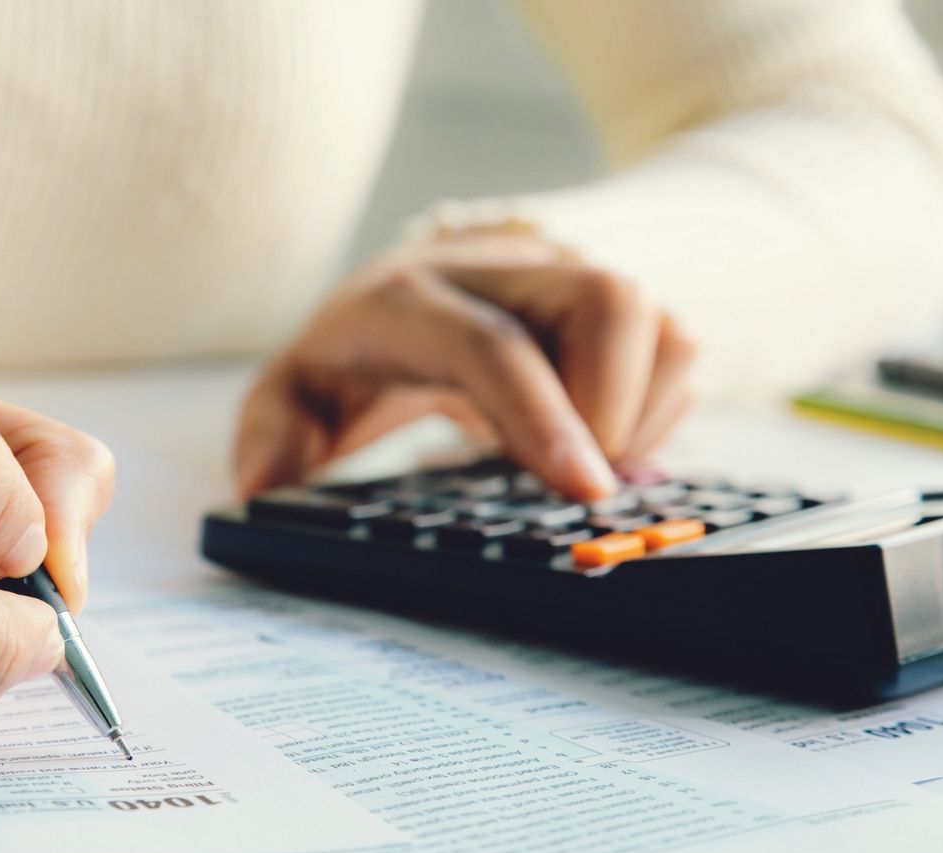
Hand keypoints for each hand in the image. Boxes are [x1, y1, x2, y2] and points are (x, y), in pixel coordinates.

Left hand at [234, 232, 696, 500]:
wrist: (408, 293)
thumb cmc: (353, 358)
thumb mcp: (293, 396)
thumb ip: (272, 436)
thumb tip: (263, 487)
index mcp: (409, 298)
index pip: (492, 344)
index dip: (542, 416)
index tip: (582, 491)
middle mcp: (499, 270)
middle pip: (605, 299)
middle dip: (613, 404)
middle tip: (578, 484)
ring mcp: (566, 278)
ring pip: (658, 321)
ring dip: (642, 411)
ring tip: (583, 466)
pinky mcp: (614, 303)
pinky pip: (679, 346)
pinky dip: (659, 409)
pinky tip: (602, 445)